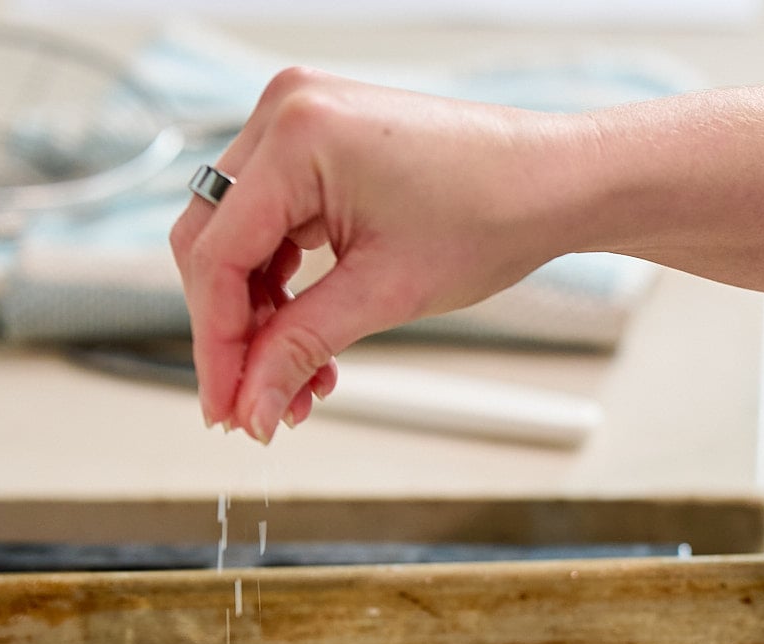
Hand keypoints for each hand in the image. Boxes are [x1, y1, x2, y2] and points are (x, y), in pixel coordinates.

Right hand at [170, 68, 574, 442]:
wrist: (552, 183)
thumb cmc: (492, 210)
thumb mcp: (383, 295)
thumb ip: (298, 351)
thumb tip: (251, 408)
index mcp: (298, 135)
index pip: (216, 257)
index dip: (215, 345)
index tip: (225, 408)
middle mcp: (285, 113)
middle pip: (211, 246)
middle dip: (231, 335)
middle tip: (250, 404)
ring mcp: (298, 126)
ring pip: (236, 244)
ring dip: (259, 322)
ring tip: (296, 382)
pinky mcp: (315, 150)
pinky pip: (269, 230)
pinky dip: (282, 291)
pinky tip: (306, 341)